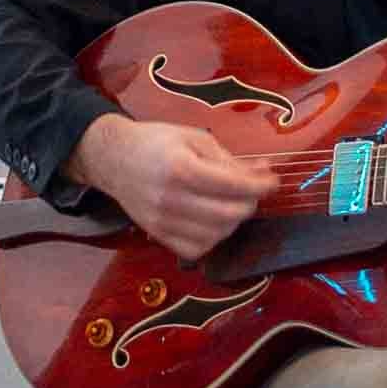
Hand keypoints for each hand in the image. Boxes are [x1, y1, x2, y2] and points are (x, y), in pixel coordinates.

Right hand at [69, 113, 273, 262]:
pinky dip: (212, 239)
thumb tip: (263, 173)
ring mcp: (163, 221)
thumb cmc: (156, 142)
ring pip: (216, 235)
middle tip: (251, 192)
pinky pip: (196, 249)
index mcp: (182, 168)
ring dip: (233, 222)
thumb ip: (229, 160)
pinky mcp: (158, 235)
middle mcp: (172, 198)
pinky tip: (212, 221)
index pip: (234, 186)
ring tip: (230, 203)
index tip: (273, 182)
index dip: (261, 186)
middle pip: (229, 214)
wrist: (113, 158)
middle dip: (249, 204)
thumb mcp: (195, 138)